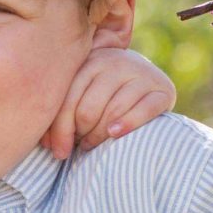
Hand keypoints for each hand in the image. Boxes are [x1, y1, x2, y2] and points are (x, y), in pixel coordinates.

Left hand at [43, 49, 175, 159]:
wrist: (143, 79)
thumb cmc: (100, 95)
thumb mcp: (79, 95)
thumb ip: (59, 114)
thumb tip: (49, 145)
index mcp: (89, 60)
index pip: (68, 99)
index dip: (60, 130)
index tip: (58, 151)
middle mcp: (115, 61)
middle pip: (89, 109)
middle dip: (81, 134)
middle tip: (80, 144)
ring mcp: (141, 73)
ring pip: (114, 111)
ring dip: (99, 136)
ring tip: (92, 144)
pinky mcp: (163, 89)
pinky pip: (144, 110)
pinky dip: (129, 124)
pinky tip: (114, 134)